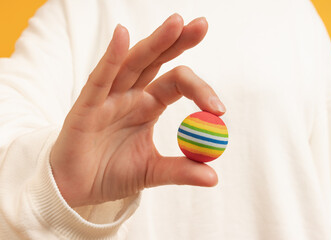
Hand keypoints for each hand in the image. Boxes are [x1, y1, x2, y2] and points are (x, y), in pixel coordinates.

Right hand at [50, 14, 225, 206]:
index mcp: (148, 106)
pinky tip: (123, 36)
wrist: (75, 189)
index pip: (177, 84)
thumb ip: (180, 171)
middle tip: (202, 25)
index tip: (220, 109)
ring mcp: (108, 97)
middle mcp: (130, 95)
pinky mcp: (86, 107)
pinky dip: (111, 58)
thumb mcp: (152, 172)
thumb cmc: (110, 174)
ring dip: (154, 42)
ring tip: (177, 23)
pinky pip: (100, 80)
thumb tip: (214, 177)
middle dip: (178, 42)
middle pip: (157, 61)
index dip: (200, 89)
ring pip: (132, 63)